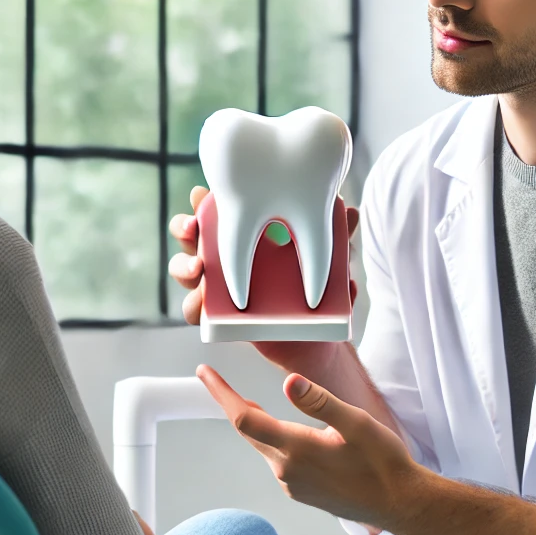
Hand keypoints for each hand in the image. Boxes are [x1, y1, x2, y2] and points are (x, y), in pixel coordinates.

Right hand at [169, 185, 360, 376]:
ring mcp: (218, 286)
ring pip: (186, 273)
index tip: (200, 195)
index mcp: (247, 235)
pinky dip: (194, 306)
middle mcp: (226, 258)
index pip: (218, 212)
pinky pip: (195, 311)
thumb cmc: (316, 290)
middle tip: (192, 230)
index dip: (202, 202)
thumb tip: (351, 212)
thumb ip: (336, 239)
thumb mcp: (328, 261)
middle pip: (191, 236)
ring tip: (198, 270)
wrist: (316, 339)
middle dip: (183, 229)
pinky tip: (202, 305)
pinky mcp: (217, 316)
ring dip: (183, 267)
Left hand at [196, 364, 419, 529]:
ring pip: (264, 446)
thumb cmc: (383, 463)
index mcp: (296, 449)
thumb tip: (289, 382)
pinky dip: (273, 441)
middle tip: (216, 381)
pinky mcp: (301, 492)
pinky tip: (285, 433)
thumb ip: (320, 402)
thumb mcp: (356, 423)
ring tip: (249, 402)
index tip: (204, 373)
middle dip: (232, 404)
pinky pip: (278, 461)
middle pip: (248, 431)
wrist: (399, 504)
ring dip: (255, 424)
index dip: (221, 394)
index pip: (244, 419)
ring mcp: (292, 484)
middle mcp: (286, 470)